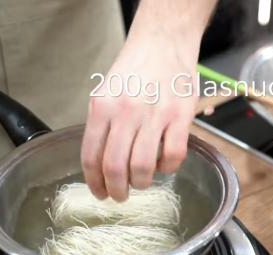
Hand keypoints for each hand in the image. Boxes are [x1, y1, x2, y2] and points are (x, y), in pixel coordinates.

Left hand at [81, 30, 198, 201]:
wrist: (163, 40)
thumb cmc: (135, 68)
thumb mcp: (106, 92)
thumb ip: (102, 125)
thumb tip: (100, 162)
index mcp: (102, 107)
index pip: (92, 156)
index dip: (94, 182)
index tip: (99, 193)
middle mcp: (126, 112)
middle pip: (115, 167)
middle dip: (116, 191)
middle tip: (120, 196)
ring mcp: (155, 115)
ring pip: (143, 167)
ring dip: (141, 183)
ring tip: (142, 181)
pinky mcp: (180, 117)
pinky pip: (173, 156)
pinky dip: (168, 168)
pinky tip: (164, 164)